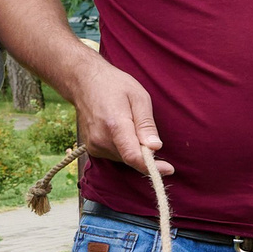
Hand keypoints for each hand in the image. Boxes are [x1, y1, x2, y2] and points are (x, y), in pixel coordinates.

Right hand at [72, 56, 169, 177]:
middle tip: (146, 131)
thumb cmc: (114, 85)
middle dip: (145, 152)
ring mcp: (94, 145)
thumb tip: (156, 147)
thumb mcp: (138, 97)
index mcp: (114, 124)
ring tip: (129, 123)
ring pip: (125, 158)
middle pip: (131, 158)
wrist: (84, 82)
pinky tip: (121, 129)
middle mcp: (101, 139)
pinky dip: (125, 147)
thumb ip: (146, 124)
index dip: (152, 166)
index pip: (133, 156)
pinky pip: (116, 155)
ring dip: (134, 148)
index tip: (169, 169)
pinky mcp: (92, 148)